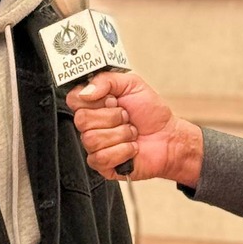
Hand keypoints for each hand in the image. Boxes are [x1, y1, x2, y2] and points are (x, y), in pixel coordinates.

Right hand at [67, 71, 202, 185]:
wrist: (169, 138)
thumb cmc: (151, 113)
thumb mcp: (132, 84)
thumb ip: (106, 79)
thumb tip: (85, 91)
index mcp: (94, 104)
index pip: (74, 99)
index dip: (94, 100)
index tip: (112, 99)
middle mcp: (91, 124)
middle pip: (81, 120)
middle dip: (112, 117)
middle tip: (126, 117)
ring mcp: (95, 145)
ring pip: (92, 139)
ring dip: (120, 134)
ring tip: (131, 132)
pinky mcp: (102, 164)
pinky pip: (101, 158)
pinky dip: (123, 151)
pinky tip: (130, 147)